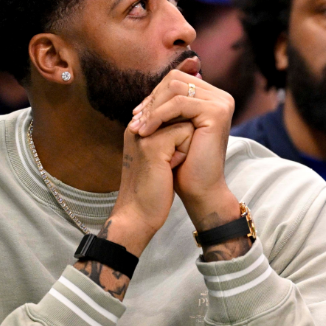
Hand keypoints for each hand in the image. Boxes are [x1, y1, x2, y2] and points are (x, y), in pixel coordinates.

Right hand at [110, 121, 194, 254]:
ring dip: (184, 145)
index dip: (180, 135)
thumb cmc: (152, 190)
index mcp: (137, 128)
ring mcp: (143, 134)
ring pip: (183, 122)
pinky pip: (185, 133)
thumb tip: (189, 124)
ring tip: (169, 164)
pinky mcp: (152, 145)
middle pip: (178, 114)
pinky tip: (171, 167)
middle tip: (170, 162)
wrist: (138, 214)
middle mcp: (137, 126)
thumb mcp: (160, 158)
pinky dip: (184, 152)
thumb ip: (168, 137)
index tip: (170, 158)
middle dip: (183, 138)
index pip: (171, 112)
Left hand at [130, 69, 236, 230]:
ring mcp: (222, 103)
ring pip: (175, 89)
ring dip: (152, 108)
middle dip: (152, 100)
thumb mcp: (172, 127)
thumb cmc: (184, 162)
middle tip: (135, 121)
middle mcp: (221, 97)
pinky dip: (158, 116)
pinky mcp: (218, 112)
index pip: (176, 79)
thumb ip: (168, 104)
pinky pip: (180, 103)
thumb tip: (156, 83)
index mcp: (212, 97)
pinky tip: (145, 132)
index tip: (137, 116)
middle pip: (175, 79)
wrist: (199, 189)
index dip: (154, 95)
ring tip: (138, 129)